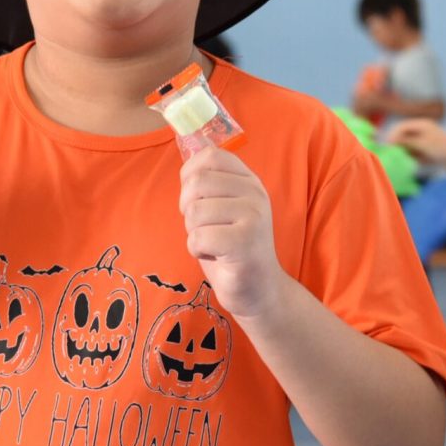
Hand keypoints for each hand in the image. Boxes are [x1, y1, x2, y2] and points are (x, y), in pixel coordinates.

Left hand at [178, 146, 285, 318]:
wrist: (258, 289)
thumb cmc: (231, 248)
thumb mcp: (223, 207)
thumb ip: (209, 183)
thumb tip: (189, 155)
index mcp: (249, 181)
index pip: (211, 156)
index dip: (191, 175)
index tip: (196, 198)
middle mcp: (255, 193)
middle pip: (197, 182)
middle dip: (187, 208)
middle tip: (203, 226)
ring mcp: (253, 217)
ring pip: (194, 211)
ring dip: (193, 232)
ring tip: (213, 243)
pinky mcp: (244, 242)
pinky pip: (197, 237)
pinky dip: (196, 250)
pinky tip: (215, 256)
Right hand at [389, 119, 445, 171]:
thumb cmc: (444, 149)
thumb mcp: (423, 144)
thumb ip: (406, 141)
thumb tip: (390, 141)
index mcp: (422, 124)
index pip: (401, 127)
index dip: (392, 135)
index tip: (386, 147)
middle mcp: (422, 131)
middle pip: (403, 136)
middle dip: (396, 145)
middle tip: (391, 155)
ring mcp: (424, 141)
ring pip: (407, 145)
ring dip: (403, 152)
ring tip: (401, 159)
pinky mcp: (427, 151)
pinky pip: (414, 153)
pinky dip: (411, 157)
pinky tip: (412, 162)